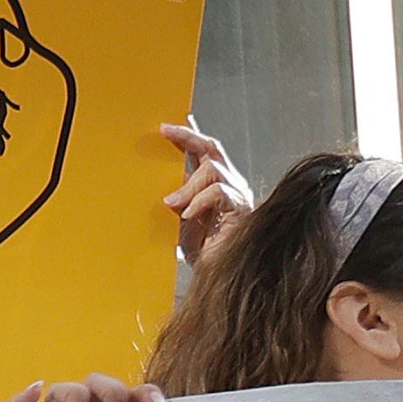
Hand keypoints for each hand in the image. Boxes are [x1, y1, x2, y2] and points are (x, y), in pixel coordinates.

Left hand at [163, 120, 247, 265]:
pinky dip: (200, 201)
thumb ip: (176, 199)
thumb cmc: (201, 249)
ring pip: (214, 170)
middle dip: (190, 137)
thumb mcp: (180, 218)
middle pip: (212, 149)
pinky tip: (188, 214)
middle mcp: (228, 185)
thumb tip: (162, 186)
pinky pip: (219, 192)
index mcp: (213, 184)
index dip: (187, 136)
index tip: (164, 128)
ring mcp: (236, 195)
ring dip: (189, 185)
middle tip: (167, 133)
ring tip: (172, 203)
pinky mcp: (240, 209)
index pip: (203, 152)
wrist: (216, 273)